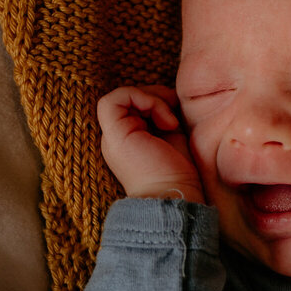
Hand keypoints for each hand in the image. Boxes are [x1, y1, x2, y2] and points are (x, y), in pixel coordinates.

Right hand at [96, 86, 205, 202]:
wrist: (173, 196)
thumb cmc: (177, 172)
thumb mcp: (171, 134)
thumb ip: (163, 114)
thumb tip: (168, 94)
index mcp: (128, 139)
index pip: (133, 104)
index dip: (154, 98)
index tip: (175, 111)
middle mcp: (117, 137)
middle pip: (128, 98)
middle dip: (154, 95)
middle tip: (174, 107)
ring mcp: (113, 136)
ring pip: (121, 96)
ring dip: (152, 99)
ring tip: (170, 121)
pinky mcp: (114, 134)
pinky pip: (115, 99)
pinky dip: (142, 99)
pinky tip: (164, 121)